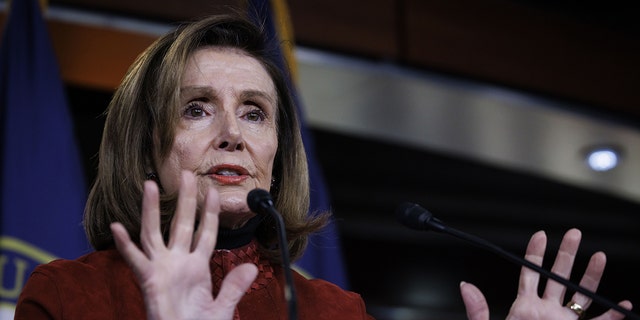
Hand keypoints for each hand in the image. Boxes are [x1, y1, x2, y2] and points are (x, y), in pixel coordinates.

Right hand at [111, 171, 257, 319]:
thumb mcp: (222, 308)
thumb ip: (234, 287)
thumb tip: (252, 267)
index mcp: (196, 269)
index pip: (205, 234)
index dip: (209, 214)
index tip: (214, 193)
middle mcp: (177, 264)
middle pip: (181, 224)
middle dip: (185, 200)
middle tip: (187, 174)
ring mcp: (161, 270)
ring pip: (154, 233)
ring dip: (150, 210)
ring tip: (149, 185)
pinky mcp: (149, 282)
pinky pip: (135, 260)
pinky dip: (125, 245)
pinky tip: (118, 227)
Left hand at [460, 229, 632, 319]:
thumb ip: (478, 310)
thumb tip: (466, 286)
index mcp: (525, 307)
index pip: (530, 273)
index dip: (535, 253)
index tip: (541, 234)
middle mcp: (546, 310)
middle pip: (558, 276)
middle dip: (567, 254)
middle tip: (574, 234)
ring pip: (581, 294)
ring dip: (591, 277)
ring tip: (599, 257)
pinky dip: (613, 315)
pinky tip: (623, 305)